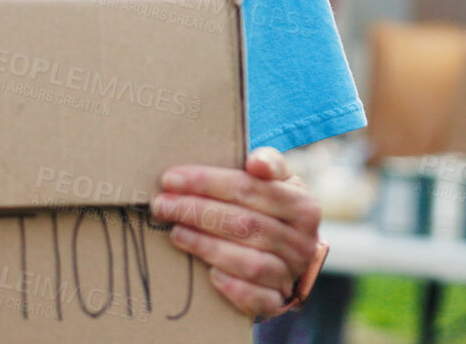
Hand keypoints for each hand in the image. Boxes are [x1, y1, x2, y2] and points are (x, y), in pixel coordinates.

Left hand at [151, 147, 321, 317]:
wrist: (290, 256)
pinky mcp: (278, 301)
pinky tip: (208, 275)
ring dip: (207, 247)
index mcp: (302, 205)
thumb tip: (256, 162)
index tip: (171, 179)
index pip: (250, 188)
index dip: (208, 182)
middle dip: (197, 212)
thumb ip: (268, 164)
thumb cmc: (273, 210)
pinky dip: (233, 287)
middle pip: (244, 224)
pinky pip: (257, 298)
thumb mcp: (277, 183)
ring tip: (175, 233)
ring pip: (249, 262)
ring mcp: (291, 274)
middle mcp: (302, 241)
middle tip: (162, 205)